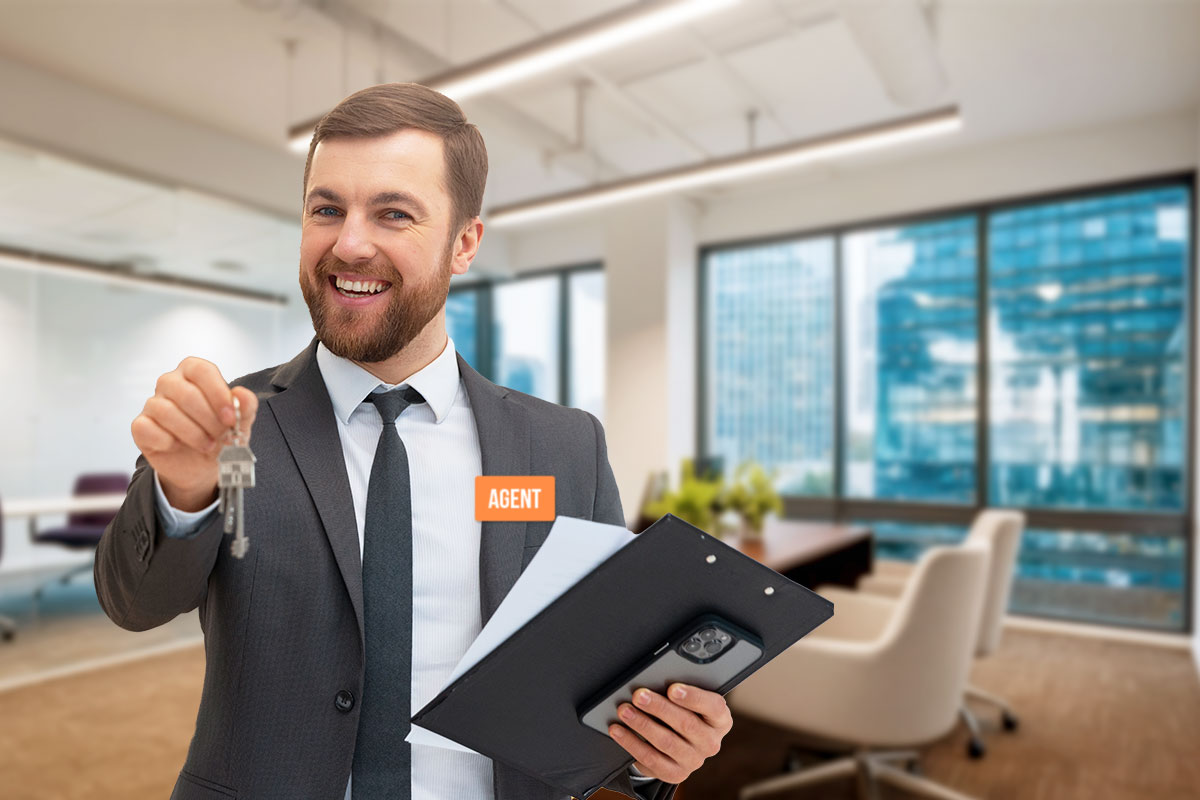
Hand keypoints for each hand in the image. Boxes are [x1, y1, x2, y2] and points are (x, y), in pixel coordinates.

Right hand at [131, 357, 257, 511]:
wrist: (202, 467)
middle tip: (221, 436)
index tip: (230, 417)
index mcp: (194, 374)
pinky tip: (178, 446)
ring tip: (207, 445)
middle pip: (185, 392)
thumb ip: (245, 408)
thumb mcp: (240, 424)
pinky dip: (167, 441)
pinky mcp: (140, 426)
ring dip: (192, 433)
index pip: (201, 370)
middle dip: (208, 419)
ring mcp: (153, 404)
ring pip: (165, 410)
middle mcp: (170, 383)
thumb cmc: (220, 437)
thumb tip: (242, 395)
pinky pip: (147, 428)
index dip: (217, 393)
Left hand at [608, 683, 732, 784]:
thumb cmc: (683, 712)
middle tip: (638, 695)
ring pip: (666, 742)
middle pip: (686, 724)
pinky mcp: (675, 774)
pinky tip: (619, 731)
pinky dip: (631, 743)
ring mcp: (694, 761)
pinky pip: (651, 759)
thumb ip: (678, 691)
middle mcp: (710, 743)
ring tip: (624, 711)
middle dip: (659, 707)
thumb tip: (654, 680)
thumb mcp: (688, 701)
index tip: (672, 688)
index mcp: (720, 720)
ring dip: (642, 724)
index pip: (713, 707)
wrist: (679, 742)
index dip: (693, 697)